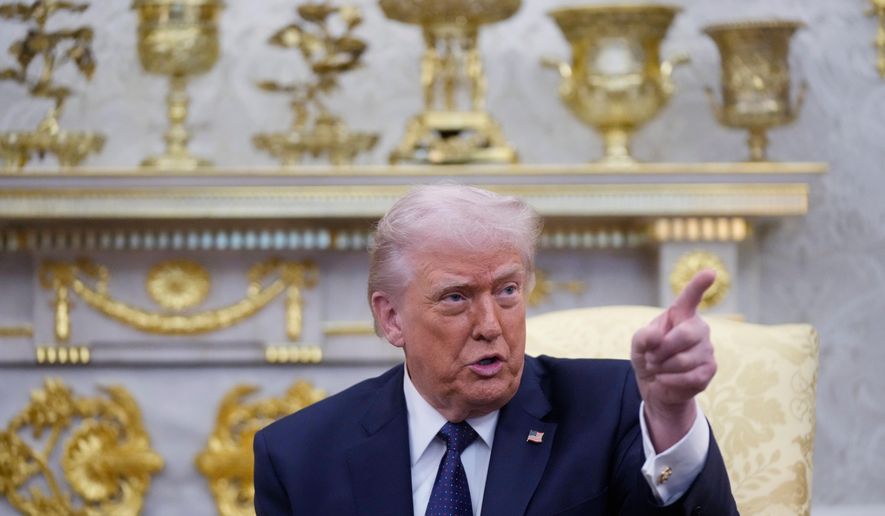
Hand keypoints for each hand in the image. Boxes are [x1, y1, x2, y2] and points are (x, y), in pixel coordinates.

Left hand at [631, 269, 716, 451]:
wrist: (655, 386)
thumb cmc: (649, 357)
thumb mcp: (637, 345)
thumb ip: (643, 337)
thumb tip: (658, 336)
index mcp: (681, 315)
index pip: (690, 297)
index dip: (699, 284)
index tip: (710, 272)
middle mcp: (698, 328)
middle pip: (685, 334)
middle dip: (662, 350)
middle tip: (651, 358)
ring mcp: (707, 349)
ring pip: (684, 360)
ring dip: (662, 368)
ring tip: (659, 368)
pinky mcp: (710, 370)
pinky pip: (689, 376)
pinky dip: (670, 380)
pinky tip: (665, 379)